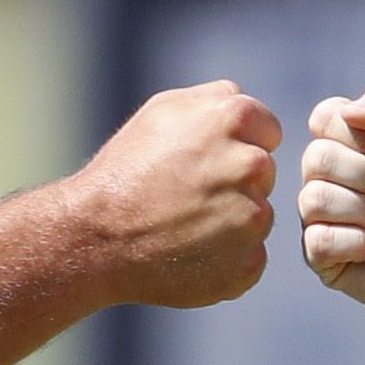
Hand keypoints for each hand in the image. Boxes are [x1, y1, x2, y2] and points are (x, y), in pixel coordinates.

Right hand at [71, 81, 281, 308]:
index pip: (268, 132)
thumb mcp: (162, 111)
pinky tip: (191, 253)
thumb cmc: (126, 169)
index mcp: (234, 118)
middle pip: (264, 175)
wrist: (96, 236)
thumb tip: (244, 101)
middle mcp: (251, 165)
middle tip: (188, 195)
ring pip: (257, 216)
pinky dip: (226, 260)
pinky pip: (250, 258)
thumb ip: (213, 100)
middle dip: (235, 183)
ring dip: (232, 222)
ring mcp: (252, 218)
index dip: (237, 146)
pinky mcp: (246, 263)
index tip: (203, 161)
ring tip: (184, 225)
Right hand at [295, 78, 364, 323]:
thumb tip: (347, 111)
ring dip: (361, 209)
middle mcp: (328, 178)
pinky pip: (318, 241)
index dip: (363, 134)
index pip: (322, 117)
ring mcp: (324, 219)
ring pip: (313, 199)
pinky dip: (354, 243)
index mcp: (348, 144)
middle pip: (315, 157)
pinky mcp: (325, 260)